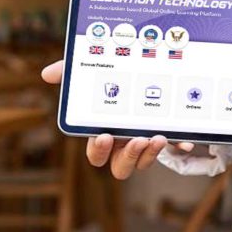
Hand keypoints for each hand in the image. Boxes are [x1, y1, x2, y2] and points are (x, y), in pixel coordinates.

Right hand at [40, 60, 193, 178]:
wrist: (146, 65)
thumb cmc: (110, 76)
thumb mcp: (92, 69)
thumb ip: (69, 71)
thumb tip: (47, 73)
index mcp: (104, 132)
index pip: (96, 152)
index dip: (98, 150)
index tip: (104, 136)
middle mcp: (123, 142)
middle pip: (121, 167)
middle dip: (129, 157)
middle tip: (136, 139)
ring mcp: (145, 140)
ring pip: (144, 162)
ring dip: (150, 155)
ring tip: (157, 136)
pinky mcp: (166, 135)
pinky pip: (173, 148)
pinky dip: (178, 146)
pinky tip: (184, 141)